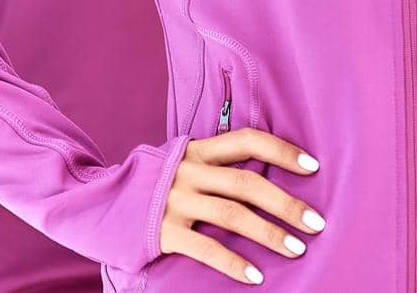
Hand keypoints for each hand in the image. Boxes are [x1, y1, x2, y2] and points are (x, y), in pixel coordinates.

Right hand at [159, 128, 324, 284]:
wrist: (100, 201)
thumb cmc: (152, 185)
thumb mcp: (180, 164)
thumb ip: (214, 167)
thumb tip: (264, 178)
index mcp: (196, 151)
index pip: (246, 140)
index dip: (281, 151)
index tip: (312, 167)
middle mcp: (188, 172)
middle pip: (246, 183)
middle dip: (286, 203)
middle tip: (316, 223)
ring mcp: (175, 201)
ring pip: (232, 214)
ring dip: (269, 233)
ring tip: (296, 249)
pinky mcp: (164, 231)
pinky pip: (206, 248)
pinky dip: (233, 263)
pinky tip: (255, 276)